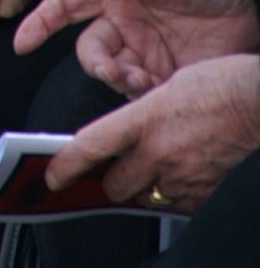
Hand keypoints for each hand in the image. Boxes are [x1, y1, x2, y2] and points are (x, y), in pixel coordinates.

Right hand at [15, 0, 259, 95]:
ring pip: (113, 74)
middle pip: (89, 50)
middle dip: (95, 64)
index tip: (21, 44)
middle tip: (114, 73)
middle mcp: (124, 23)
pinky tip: (160, 91)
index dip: (41, 23)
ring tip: (143, 83)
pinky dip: (144, 97)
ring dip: (119, 82)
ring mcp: (146, 51)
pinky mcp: (169, 75)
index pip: (67, 6)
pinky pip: (143, 94)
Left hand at [44, 56, 259, 210]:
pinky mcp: (207, 193)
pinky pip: (178, 205)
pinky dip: (174, 194)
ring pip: (148, 198)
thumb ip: (140, 113)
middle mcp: (160, 152)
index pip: (92, 147)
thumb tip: (127, 131)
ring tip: (154, 167)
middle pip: (116, 186)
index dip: (66, 165)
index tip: (52, 176)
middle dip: (112, 181)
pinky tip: (181, 174)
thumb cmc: (219, 84)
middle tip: (116, 170)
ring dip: (144, 188)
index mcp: (143, 119)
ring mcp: (185, 176)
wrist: (259, 102)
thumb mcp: (164, 88)